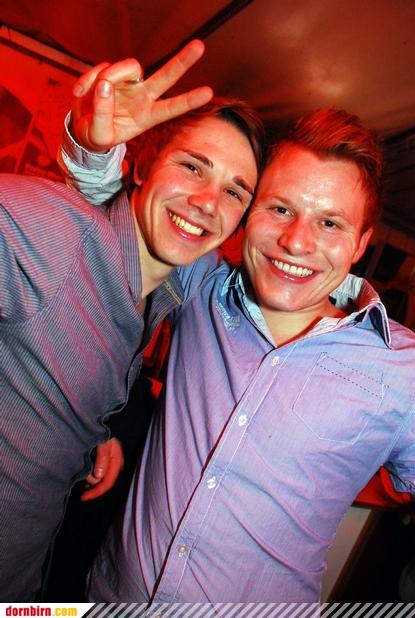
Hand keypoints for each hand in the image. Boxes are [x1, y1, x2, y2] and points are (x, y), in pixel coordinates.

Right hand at [71, 40, 212, 151]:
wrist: (83, 129)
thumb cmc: (97, 136)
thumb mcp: (99, 135)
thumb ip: (102, 113)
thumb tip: (104, 85)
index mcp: (146, 117)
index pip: (171, 108)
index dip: (188, 100)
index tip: (208, 93)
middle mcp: (142, 97)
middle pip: (165, 76)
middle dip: (182, 62)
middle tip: (199, 46)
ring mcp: (128, 84)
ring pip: (128, 67)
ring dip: (110, 75)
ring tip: (90, 94)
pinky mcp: (111, 74)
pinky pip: (102, 68)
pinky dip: (88, 80)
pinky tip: (80, 93)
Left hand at [81, 437, 124, 500]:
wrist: (97, 424)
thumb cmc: (101, 432)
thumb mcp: (102, 443)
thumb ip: (102, 458)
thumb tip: (99, 476)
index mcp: (117, 461)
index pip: (108, 482)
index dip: (96, 491)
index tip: (83, 497)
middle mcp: (115, 465)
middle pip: (104, 483)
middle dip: (93, 487)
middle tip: (80, 486)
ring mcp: (109, 465)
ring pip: (100, 480)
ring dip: (90, 481)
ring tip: (81, 474)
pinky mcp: (103, 464)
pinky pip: (97, 475)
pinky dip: (90, 477)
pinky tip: (84, 474)